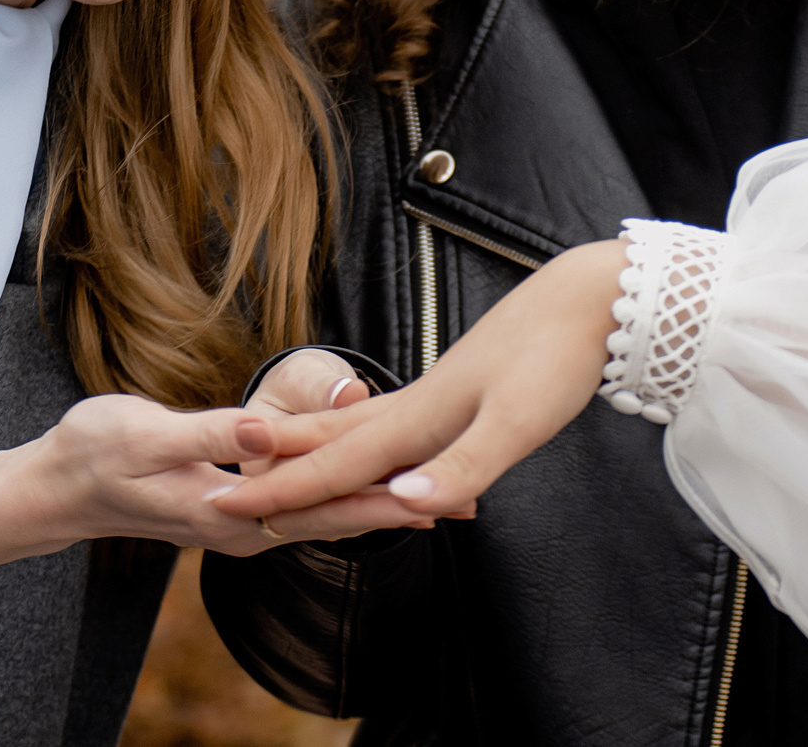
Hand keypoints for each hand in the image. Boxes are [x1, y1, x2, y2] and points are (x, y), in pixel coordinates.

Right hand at [0, 393, 432, 587]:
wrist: (59, 486)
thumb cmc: (96, 453)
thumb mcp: (145, 433)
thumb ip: (208, 431)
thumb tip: (264, 431)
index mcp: (233, 509)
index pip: (325, 506)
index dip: (383, 495)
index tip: (438, 489)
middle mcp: (248, 526)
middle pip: (342, 517)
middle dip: (405, 506)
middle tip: (472, 497)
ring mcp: (245, 520)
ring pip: (330, 513)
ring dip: (385, 503)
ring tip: (445, 495)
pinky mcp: (240, 505)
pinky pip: (308, 504)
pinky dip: (349, 495)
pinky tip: (375, 484)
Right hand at [209, 237, 630, 524]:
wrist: (586, 300)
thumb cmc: (555, 359)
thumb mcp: (518, 422)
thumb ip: (461, 466)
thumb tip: (406, 504)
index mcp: (416, 420)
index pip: (332, 466)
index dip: (279, 492)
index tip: (223, 508)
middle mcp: (411, 407)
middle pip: (326, 444)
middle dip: (274, 472)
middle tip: (222, 492)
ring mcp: (430, 397)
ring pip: (350, 429)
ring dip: (307, 450)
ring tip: (268, 462)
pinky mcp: (452, 392)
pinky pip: (384, 426)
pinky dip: (354, 440)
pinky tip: (370, 448)